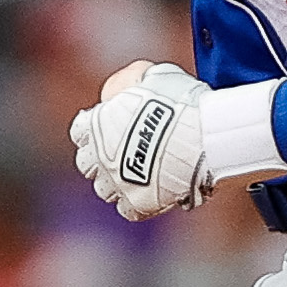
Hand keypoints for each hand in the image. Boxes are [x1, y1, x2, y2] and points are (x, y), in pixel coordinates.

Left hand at [71, 61, 212, 221]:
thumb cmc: (184, 102)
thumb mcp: (157, 76)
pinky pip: (128, 210)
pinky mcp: (138, 203)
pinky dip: (137, 203)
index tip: (106, 129)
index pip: (80, 131)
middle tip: (120, 155)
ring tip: (139, 177)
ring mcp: (117, 182)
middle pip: (86, 164)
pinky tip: (152, 194)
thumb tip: (137, 81)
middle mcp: (100, 156)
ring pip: (105, 190)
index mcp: (97, 124)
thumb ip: (139, 82)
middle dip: (100, 160)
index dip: (93, 130)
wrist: (206, 134)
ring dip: (118, 183)